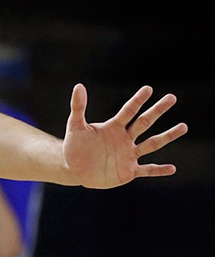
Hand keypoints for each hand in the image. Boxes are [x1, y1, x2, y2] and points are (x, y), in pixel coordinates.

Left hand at [64, 84, 186, 188]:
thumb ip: (78, 107)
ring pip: (151, 144)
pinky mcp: (128, 171)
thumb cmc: (75, 146)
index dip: (137, 100)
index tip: (148, 89)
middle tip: (171, 97)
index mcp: (113, 127)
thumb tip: (79, 86)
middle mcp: (125, 138)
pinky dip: (158, 170)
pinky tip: (172, 169)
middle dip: (157, 110)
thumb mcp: (75, 127)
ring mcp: (128, 154)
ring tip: (183, 126)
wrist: (74, 169)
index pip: (128, 111)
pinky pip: (147, 170)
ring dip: (167, 136)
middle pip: (144, 122)